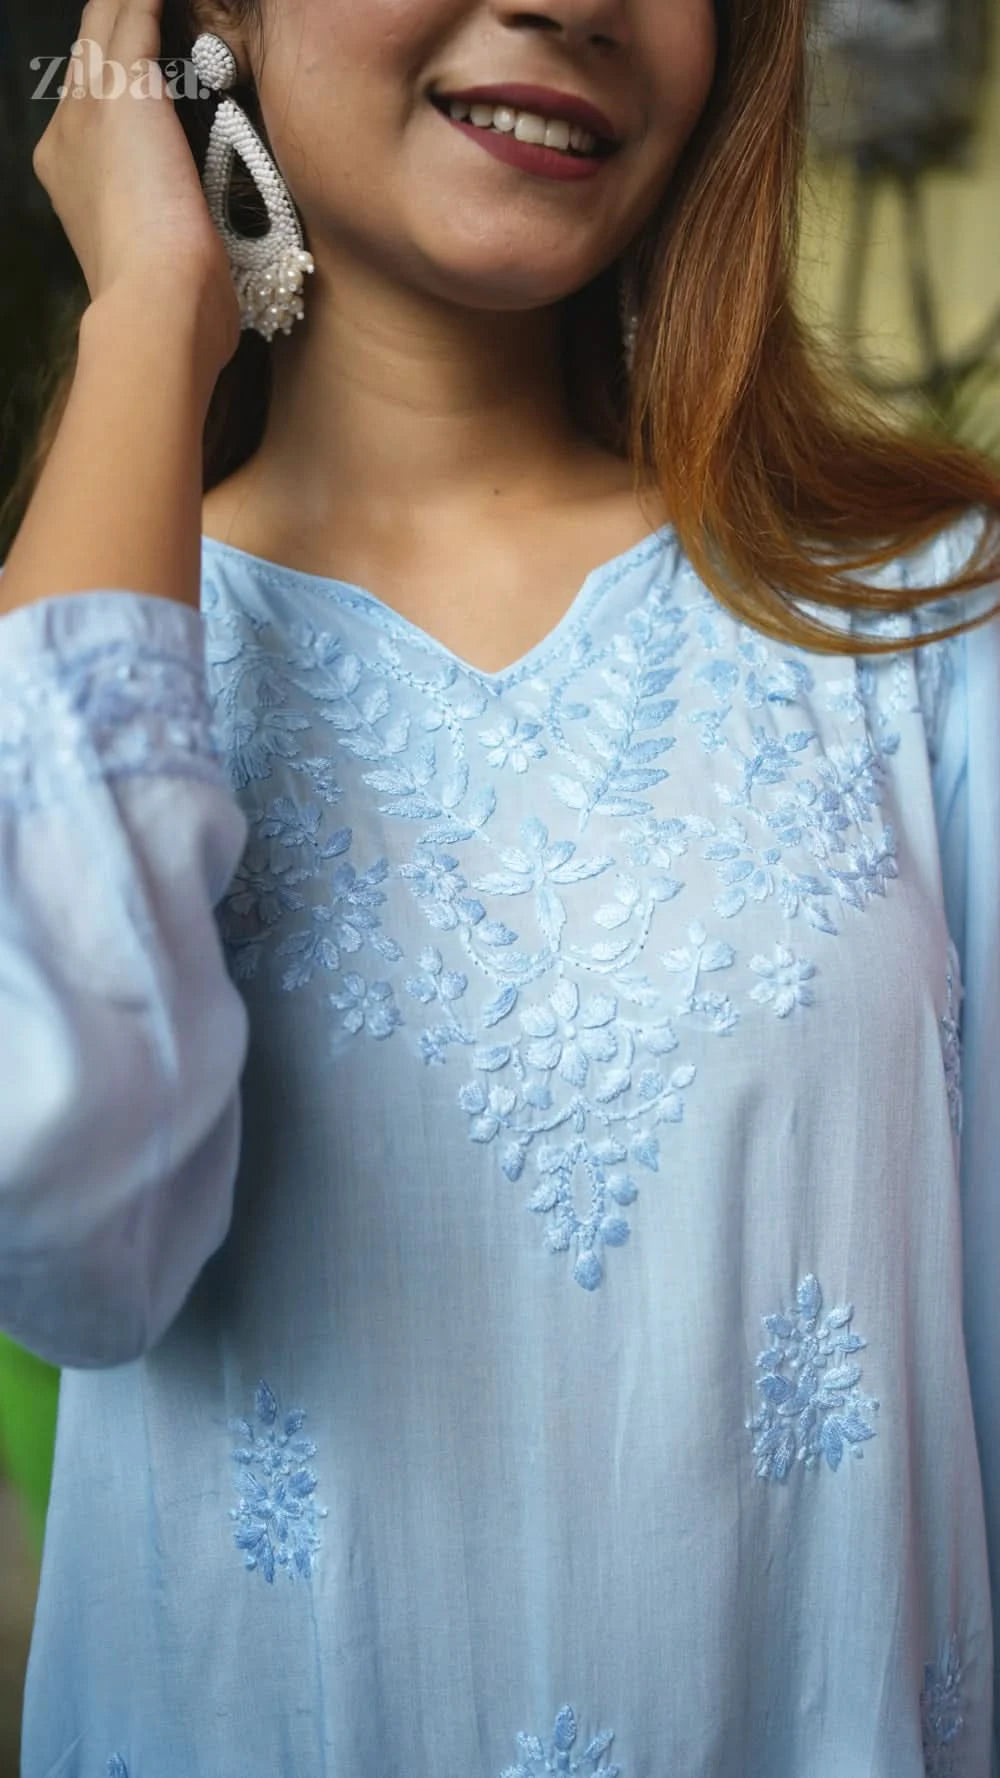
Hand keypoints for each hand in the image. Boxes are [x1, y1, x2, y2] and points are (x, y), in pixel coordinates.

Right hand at [32, 0, 242, 370]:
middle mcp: (67, 133)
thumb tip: (200, 252)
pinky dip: (153, 0)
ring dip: (136, 4)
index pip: (91, 104)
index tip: (152, 68)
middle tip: (156, 12)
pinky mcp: (125, 90)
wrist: (156, 306)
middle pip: (90, 55)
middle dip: (122, 25)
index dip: (118, 78)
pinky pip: (135, 14)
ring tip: (164, 0)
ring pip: (106, 24)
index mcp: (69, 176)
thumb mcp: (157, 262)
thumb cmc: (169, 306)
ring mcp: (89, 108)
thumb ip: (166, 233)